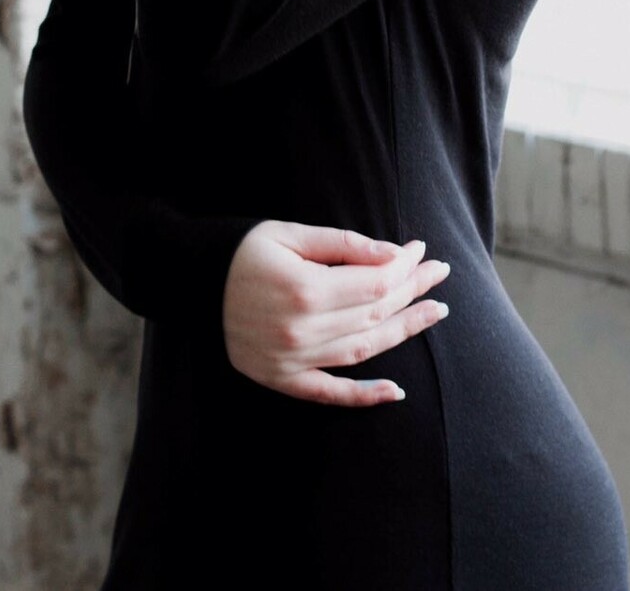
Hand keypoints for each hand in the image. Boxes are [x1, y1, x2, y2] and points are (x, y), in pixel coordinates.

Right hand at [222, 220, 452, 406]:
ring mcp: (292, 360)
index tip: (422, 251)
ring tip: (432, 313)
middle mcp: (302, 330)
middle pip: (375, 313)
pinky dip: (363, 395)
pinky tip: (394, 391)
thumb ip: (342, 244)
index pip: (375, 282)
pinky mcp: (281, 379)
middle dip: (413, 292)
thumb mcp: (289, 234)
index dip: (405, 267)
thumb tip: (393, 254)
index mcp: (304, 290)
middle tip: (439, 275)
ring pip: (363, 351)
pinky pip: (330, 393)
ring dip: (403, 332)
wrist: (190, 280)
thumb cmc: (243, 251)